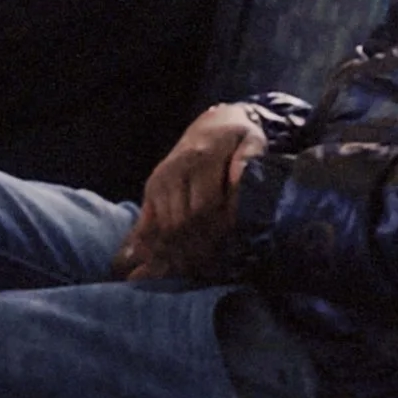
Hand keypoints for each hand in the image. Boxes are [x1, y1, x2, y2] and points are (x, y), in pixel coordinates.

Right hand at [118, 104, 266, 278]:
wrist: (212, 125)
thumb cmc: (236, 138)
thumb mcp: (251, 139)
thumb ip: (249, 158)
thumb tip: (240, 179)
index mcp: (201, 157)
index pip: (205, 205)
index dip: (217, 230)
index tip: (228, 246)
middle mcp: (174, 170)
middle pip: (182, 220)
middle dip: (196, 247)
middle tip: (207, 267)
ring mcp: (159, 181)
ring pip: (164, 227)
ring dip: (175, 252)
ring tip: (184, 271)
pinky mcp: (151, 189)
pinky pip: (146, 223)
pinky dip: (149, 245)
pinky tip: (150, 267)